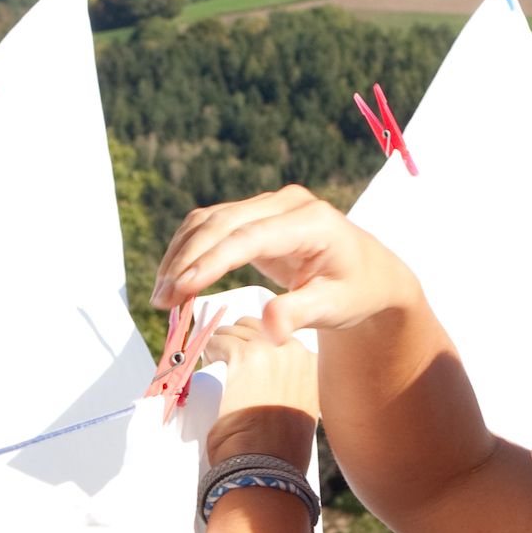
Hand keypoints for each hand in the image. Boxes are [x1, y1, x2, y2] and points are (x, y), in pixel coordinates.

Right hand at [152, 186, 412, 344]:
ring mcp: (269, 206)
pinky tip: (175, 279)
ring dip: (181, 254)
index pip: (249, 237)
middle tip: (161, 301)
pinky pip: (213, 225)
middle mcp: (287, 204)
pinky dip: (190, 249)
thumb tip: (268, 328)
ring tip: (162, 295)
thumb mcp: (335, 308)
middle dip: (186, 261)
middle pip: (222, 223)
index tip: (182, 289)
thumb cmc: (356, 292)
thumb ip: (299, 314)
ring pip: (210, 220)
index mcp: (311, 222)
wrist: (369, 274)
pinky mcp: (255, 216)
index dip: (211, 262)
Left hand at [201, 318, 319, 469]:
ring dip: (223, 342)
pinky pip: (219, 339)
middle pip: (261, 326)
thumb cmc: (276, 451)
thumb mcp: (296, 411)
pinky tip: (208, 363)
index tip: (247, 361)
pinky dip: (209, 350)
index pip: (284, 338)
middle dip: (240, 339)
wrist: (265, 467)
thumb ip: (289, 387)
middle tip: (226, 359)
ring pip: (238, 329)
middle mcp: (299, 353)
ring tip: (214, 361)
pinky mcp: (247, 356)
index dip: (261, 346)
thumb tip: (267, 381)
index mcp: (314, 367)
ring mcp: (274, 352)